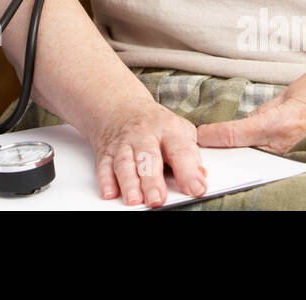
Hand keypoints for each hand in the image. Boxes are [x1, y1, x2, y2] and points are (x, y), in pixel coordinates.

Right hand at [82, 96, 207, 206]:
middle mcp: (144, 135)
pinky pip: (104, 166)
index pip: (181, 150)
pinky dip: (105, 180)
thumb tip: (202, 178)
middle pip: (148, 158)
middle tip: (157, 199)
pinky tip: (110, 193)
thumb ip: (191, 156)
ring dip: (128, 182)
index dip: (189, 171)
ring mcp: (124, 143)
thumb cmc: (156, 125)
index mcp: (169, 130)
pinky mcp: (106, 152)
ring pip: (125, 163)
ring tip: (134, 200)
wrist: (122, 107)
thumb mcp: (180, 131)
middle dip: (152, 180)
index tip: (196, 188)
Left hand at [196, 64, 305, 155]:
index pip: (240, 133)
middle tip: (205, 142)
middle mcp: (290, 142)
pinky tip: (255, 146)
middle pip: (248, 148)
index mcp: (283, 122)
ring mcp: (299, 152)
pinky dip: (265, 150)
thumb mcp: (293, 89)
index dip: (216, 136)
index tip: (200, 135)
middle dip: (227, 147)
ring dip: (245, 150)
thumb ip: (269, 108)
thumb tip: (248, 120)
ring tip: (224, 145)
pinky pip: (280, 153)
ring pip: (263, 153)